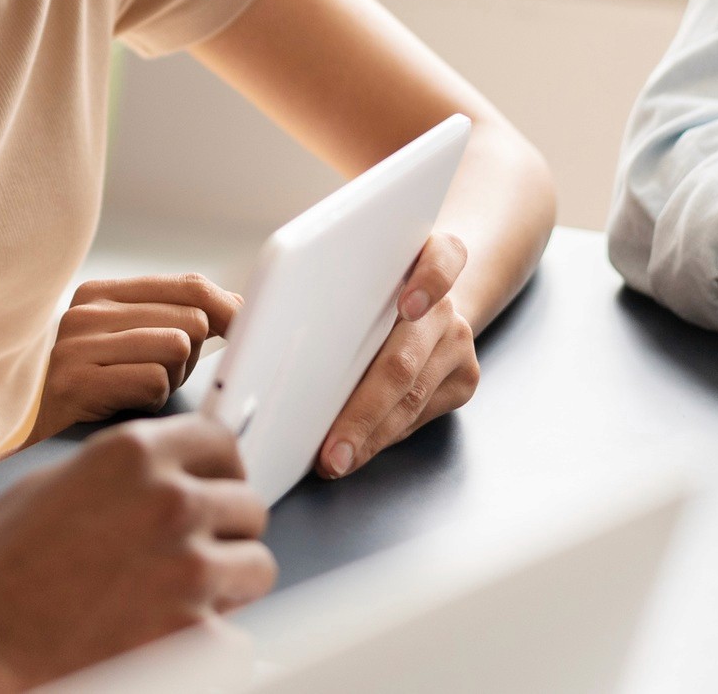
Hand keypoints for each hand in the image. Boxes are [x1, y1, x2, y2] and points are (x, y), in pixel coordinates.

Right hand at [0, 415, 274, 689]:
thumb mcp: (56, 483)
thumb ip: (124, 472)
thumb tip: (168, 473)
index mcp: (133, 453)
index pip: (222, 441)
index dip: (218, 469)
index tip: (213, 487)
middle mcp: (169, 501)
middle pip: (248, 505)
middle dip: (222, 529)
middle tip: (186, 553)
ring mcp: (188, 568)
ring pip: (257, 567)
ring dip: (225, 583)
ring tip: (175, 598)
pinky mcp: (196, 635)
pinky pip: (239, 637)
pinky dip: (212, 644)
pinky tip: (167, 640)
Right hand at [28, 275, 240, 441]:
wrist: (49, 442)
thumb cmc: (110, 393)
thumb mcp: (146, 344)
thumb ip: (185, 318)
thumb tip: (244, 307)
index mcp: (101, 292)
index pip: (190, 286)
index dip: (229, 311)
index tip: (249, 331)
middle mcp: (84, 311)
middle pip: (191, 319)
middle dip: (191, 356)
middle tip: (161, 377)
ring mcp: (75, 345)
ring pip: (177, 346)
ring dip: (172, 379)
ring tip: (143, 391)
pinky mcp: (74, 382)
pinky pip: (153, 380)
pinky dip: (154, 399)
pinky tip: (130, 406)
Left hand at [319, 232, 477, 478]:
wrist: (425, 286)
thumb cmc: (365, 279)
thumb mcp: (352, 263)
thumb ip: (330, 279)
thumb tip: (254, 320)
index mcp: (425, 257)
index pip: (442, 259)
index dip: (428, 282)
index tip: (406, 305)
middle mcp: (447, 303)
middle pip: (407, 356)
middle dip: (363, 410)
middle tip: (330, 449)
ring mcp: (458, 343)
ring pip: (413, 397)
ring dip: (368, 434)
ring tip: (333, 459)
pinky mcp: (463, 378)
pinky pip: (420, 415)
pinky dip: (382, 434)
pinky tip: (353, 450)